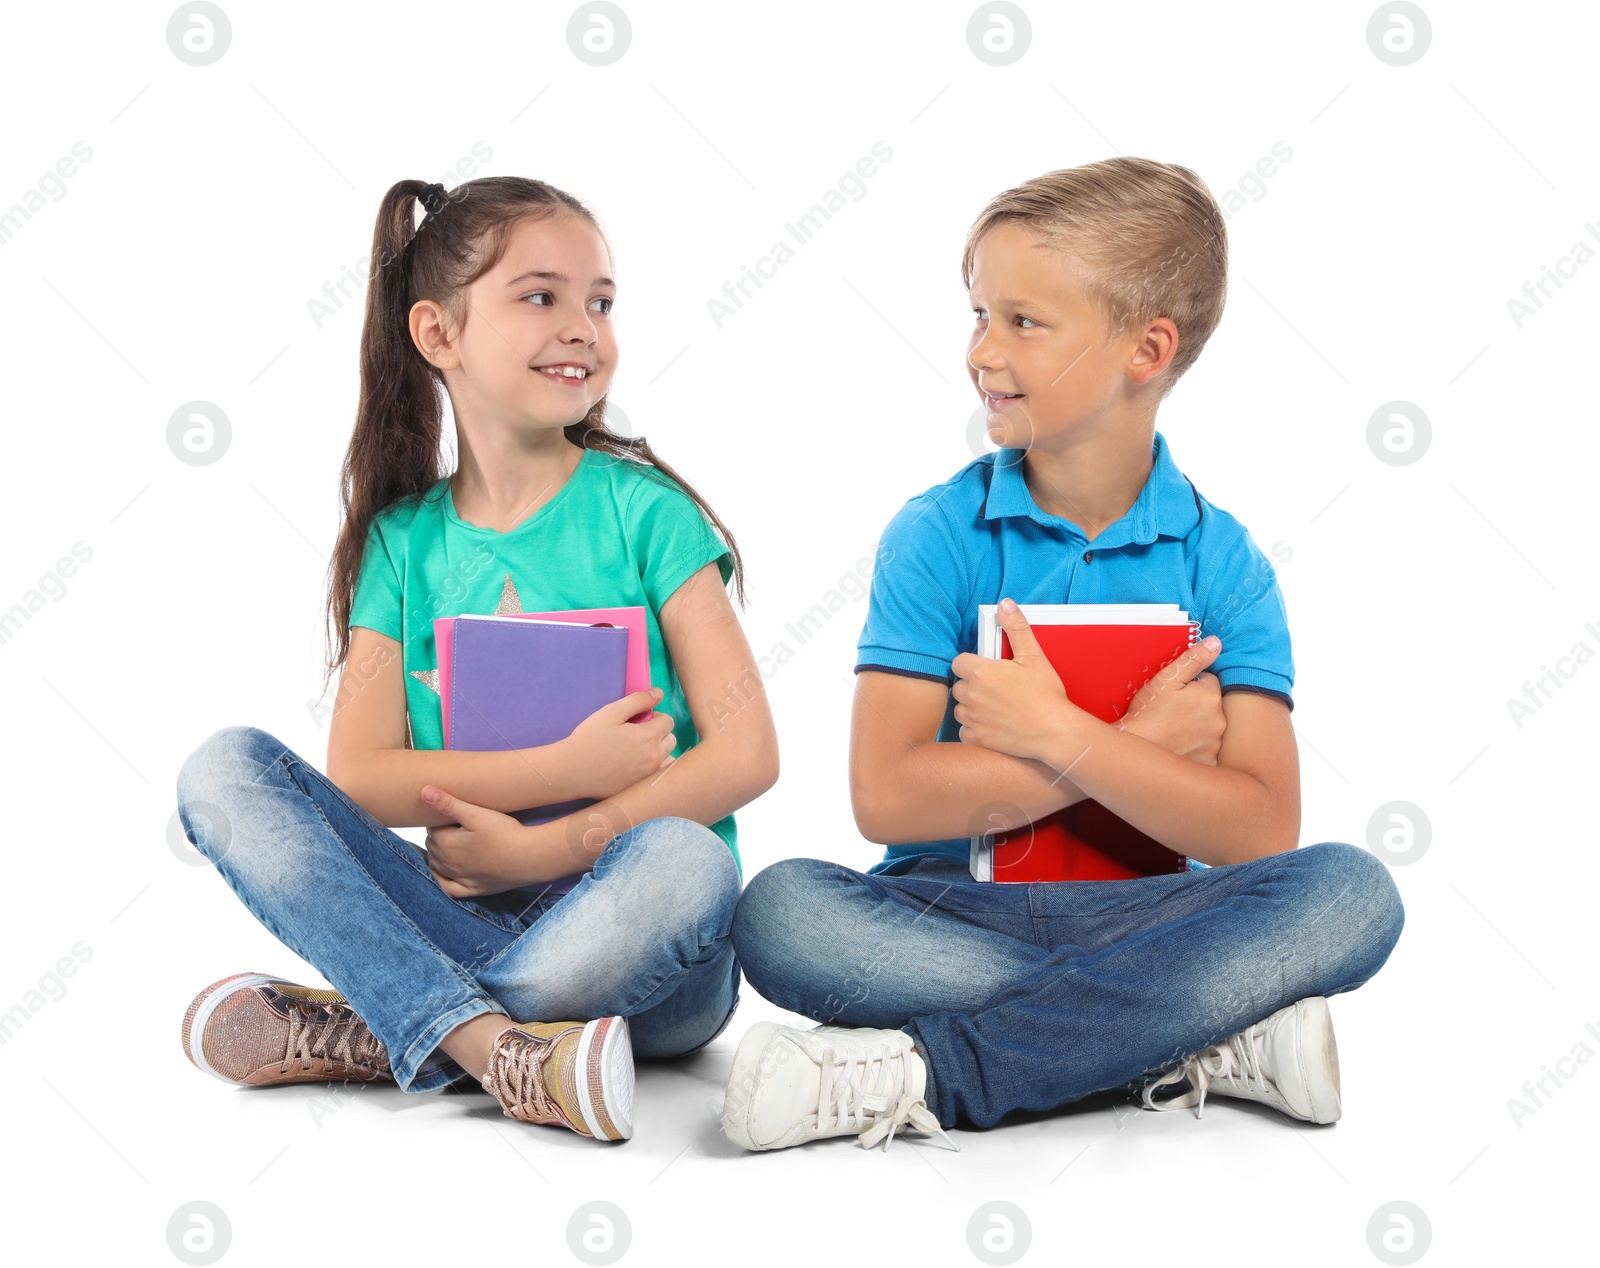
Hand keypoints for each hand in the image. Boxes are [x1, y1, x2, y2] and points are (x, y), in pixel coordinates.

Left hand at [420, 785, 538, 898]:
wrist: (529, 857)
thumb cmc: (504, 833)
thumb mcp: (476, 814)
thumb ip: (448, 804)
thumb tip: (424, 792)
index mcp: (446, 843)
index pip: (431, 828)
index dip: (440, 819)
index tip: (453, 814)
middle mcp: (448, 864)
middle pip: (432, 846)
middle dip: (438, 835)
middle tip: (455, 825)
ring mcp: (459, 878)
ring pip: (436, 865)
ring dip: (437, 854)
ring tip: (451, 842)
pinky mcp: (473, 889)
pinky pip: (449, 888)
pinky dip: (442, 880)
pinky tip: (445, 873)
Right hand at [566, 687, 676, 799]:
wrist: (571, 771)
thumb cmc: (589, 739)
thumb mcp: (611, 712)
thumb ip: (638, 701)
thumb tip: (659, 693)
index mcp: (649, 736)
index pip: (668, 721)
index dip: (654, 717)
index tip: (638, 720)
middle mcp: (654, 757)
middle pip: (671, 739)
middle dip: (659, 733)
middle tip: (636, 734)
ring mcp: (649, 776)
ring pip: (668, 759)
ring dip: (660, 752)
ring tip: (638, 751)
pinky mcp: (640, 788)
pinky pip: (658, 776)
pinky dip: (653, 768)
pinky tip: (636, 766)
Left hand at [950, 599, 1081, 762]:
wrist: (1054, 731)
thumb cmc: (1045, 695)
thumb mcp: (1033, 656)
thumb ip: (1016, 628)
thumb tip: (1005, 605)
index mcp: (981, 673)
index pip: (958, 662)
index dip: (970, 663)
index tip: (984, 668)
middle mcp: (972, 696)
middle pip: (958, 685)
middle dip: (971, 684)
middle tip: (992, 687)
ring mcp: (974, 719)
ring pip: (959, 709)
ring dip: (970, 706)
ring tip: (992, 705)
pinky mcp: (978, 738)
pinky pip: (965, 732)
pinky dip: (973, 728)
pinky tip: (990, 724)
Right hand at [1118, 634, 1226, 764]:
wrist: (1135, 748)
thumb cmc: (1147, 712)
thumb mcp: (1166, 679)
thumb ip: (1194, 659)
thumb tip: (1217, 643)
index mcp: (1211, 696)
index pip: (1209, 682)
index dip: (1191, 685)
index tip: (1175, 694)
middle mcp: (1219, 720)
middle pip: (1212, 705)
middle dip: (1198, 705)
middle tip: (1172, 711)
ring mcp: (1214, 743)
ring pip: (1210, 726)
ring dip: (1198, 726)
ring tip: (1173, 728)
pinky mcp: (1208, 761)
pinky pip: (1207, 749)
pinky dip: (1197, 747)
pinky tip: (1178, 744)